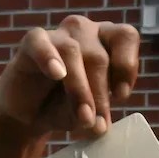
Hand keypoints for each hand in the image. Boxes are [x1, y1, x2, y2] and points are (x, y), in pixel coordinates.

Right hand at [0, 15, 139, 137]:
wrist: (32, 114)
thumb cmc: (67, 106)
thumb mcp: (88, 113)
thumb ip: (96, 114)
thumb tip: (98, 125)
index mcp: (108, 42)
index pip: (125, 36)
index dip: (126, 64)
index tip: (120, 96)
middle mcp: (85, 32)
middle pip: (99, 57)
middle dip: (99, 94)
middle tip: (96, 123)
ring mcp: (59, 35)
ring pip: (73, 52)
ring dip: (79, 89)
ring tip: (82, 117)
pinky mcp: (33, 42)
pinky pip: (41, 43)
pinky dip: (49, 58)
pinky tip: (57, 74)